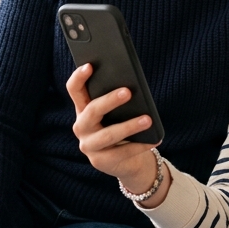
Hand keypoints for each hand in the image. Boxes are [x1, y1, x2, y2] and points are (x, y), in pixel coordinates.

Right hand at [66, 65, 165, 201]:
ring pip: (108, 134)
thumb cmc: (122, 126)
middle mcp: (81, 126)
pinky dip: (139, 146)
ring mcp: (88, 145)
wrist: (126, 160)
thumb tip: (132, 86)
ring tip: (147, 119)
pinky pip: (120, 153)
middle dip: (110, 100)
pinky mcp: (99, 161)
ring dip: (129, 126)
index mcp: (83, 108)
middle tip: (128, 91)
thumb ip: (119, 98)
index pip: (74, 90)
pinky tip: (154, 140)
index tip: (90, 65)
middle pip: (91, 110)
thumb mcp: (119, 111)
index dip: (79, 77)